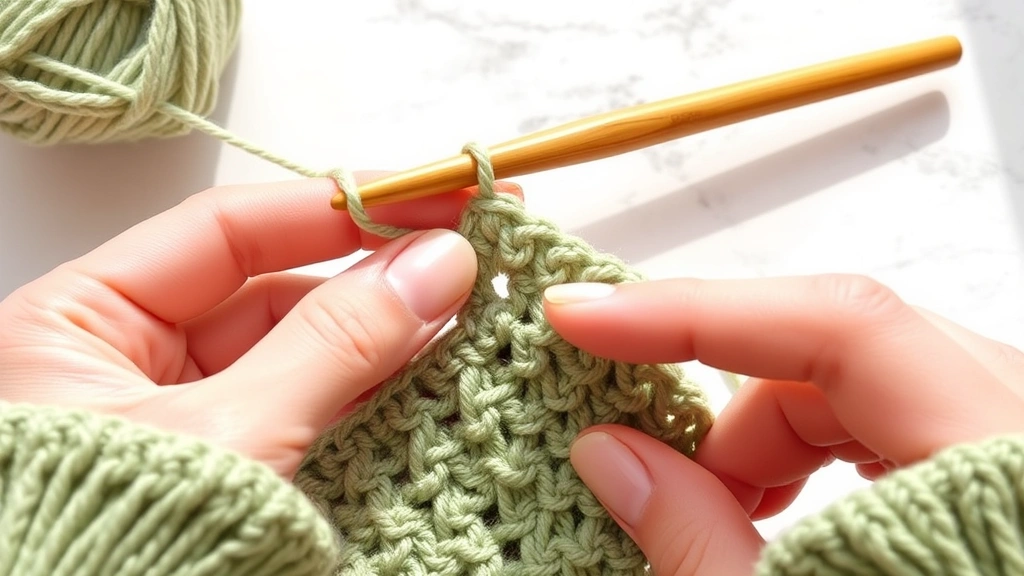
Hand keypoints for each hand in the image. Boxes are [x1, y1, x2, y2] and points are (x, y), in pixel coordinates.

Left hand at [0, 175, 520, 478]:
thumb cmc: (120, 553)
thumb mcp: (233, 436)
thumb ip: (336, 341)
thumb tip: (440, 261)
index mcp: (77, 322)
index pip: (225, 231)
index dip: (336, 205)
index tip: (432, 194)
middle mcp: (124, 359)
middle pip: (270, 287)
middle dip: (372, 278)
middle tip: (469, 259)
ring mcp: (181, 415)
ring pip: (298, 351)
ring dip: (382, 338)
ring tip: (469, 318)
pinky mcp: (228, 465)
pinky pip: (306, 409)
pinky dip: (368, 396)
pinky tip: (432, 376)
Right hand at [543, 276, 1023, 574]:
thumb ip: (698, 539)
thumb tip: (606, 453)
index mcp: (1000, 463)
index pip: (843, 330)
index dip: (699, 311)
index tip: (587, 317)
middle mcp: (1020, 427)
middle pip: (842, 352)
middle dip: (731, 404)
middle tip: (652, 465)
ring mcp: (1008, 437)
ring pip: (860, 380)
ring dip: (768, 432)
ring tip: (723, 510)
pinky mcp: (992, 464)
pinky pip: (884, 415)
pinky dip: (812, 448)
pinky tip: (780, 511)